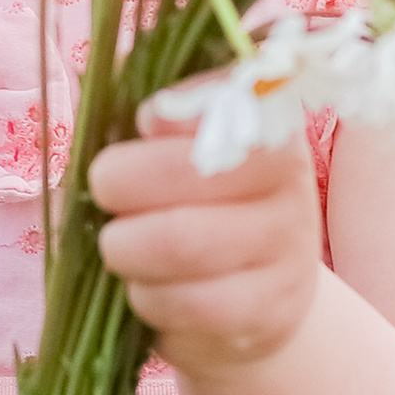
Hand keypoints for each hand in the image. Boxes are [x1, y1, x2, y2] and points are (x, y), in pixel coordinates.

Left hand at [85, 104, 323, 375]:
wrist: (251, 302)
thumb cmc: (192, 206)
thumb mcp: (175, 148)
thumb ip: (150, 108)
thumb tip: (110, 80)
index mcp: (266, 124)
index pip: (218, 98)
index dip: (164, 112)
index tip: (141, 124)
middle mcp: (290, 181)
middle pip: (187, 173)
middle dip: (120, 182)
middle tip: (104, 193)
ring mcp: (287, 251)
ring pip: (181, 243)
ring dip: (126, 248)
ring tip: (122, 248)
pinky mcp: (270, 314)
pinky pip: (187, 305)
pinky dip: (146, 299)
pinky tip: (149, 290)